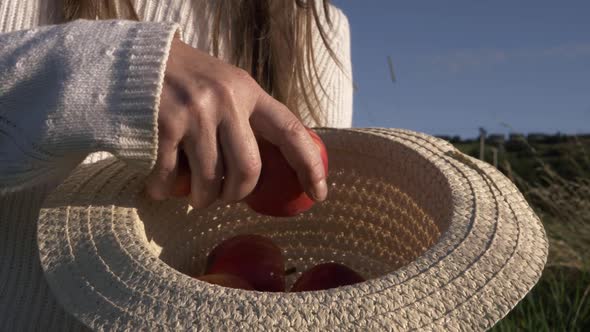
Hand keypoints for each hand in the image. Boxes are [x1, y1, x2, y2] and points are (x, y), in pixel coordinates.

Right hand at [144, 38, 326, 207]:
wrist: (132, 60)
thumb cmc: (185, 81)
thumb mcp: (224, 86)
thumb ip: (245, 116)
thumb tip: (265, 167)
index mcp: (248, 91)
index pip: (291, 131)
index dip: (310, 166)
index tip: (318, 194)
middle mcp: (226, 100)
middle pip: (248, 170)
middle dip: (236, 195)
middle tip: (223, 198)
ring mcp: (195, 112)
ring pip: (210, 181)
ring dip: (201, 198)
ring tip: (193, 195)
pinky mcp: (164, 126)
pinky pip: (171, 178)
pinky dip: (165, 190)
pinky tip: (160, 185)